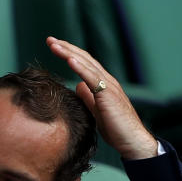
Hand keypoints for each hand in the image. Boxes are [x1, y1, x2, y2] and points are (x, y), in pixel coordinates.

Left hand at [46, 36, 157, 159]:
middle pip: (84, 58)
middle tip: (50, 40)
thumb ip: (88, 97)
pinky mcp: (109, 95)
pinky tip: (70, 60)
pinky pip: (93, 78)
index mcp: (103, 84)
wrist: (132, 140)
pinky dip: (81, 68)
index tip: (54, 47)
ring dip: (69, 53)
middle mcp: (107, 80)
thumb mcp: (96, 110)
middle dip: (66, 48)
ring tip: (55, 45)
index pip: (84, 63)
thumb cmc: (116, 128)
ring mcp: (109, 86)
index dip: (69, 53)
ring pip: (87, 64)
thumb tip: (77, 86)